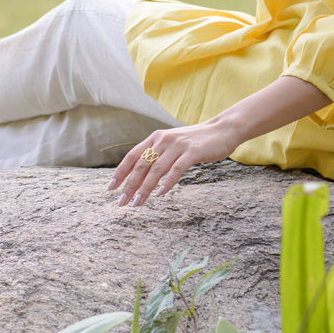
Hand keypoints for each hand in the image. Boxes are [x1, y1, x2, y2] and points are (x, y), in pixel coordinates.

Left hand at [107, 121, 241, 206]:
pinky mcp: (192, 152)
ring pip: (156, 169)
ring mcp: (177, 145)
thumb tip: (140, 176)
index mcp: (156, 138)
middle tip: (121, 202)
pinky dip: (167, 182)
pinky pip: (176, 169)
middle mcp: (163, 140)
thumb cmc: (196, 141)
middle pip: (141, 165)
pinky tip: (161, 194)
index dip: (120, 172)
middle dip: (129, 185)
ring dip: (145, 188)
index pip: (132, 156)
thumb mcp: (172, 144)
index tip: (110, 188)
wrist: (222, 129)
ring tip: (137, 203)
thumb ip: (158, 155)